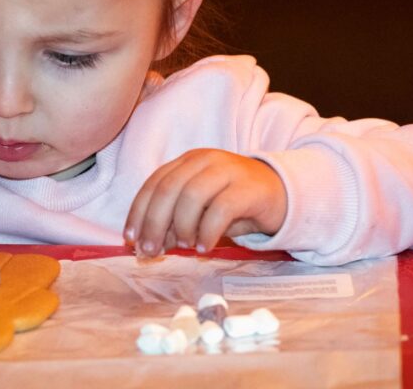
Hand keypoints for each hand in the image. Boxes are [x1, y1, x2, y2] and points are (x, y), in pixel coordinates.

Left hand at [124, 149, 286, 257]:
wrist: (281, 194)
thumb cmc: (235, 203)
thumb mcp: (200, 210)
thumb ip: (176, 220)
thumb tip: (151, 243)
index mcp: (187, 162)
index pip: (154, 183)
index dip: (138, 212)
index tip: (131, 239)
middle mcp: (204, 160)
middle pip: (168, 189)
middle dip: (154, 222)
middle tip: (150, 251)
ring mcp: (227, 170)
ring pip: (192, 195)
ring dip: (181, 225)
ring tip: (183, 247)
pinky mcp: (247, 188)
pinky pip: (220, 209)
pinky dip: (207, 231)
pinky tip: (204, 247)